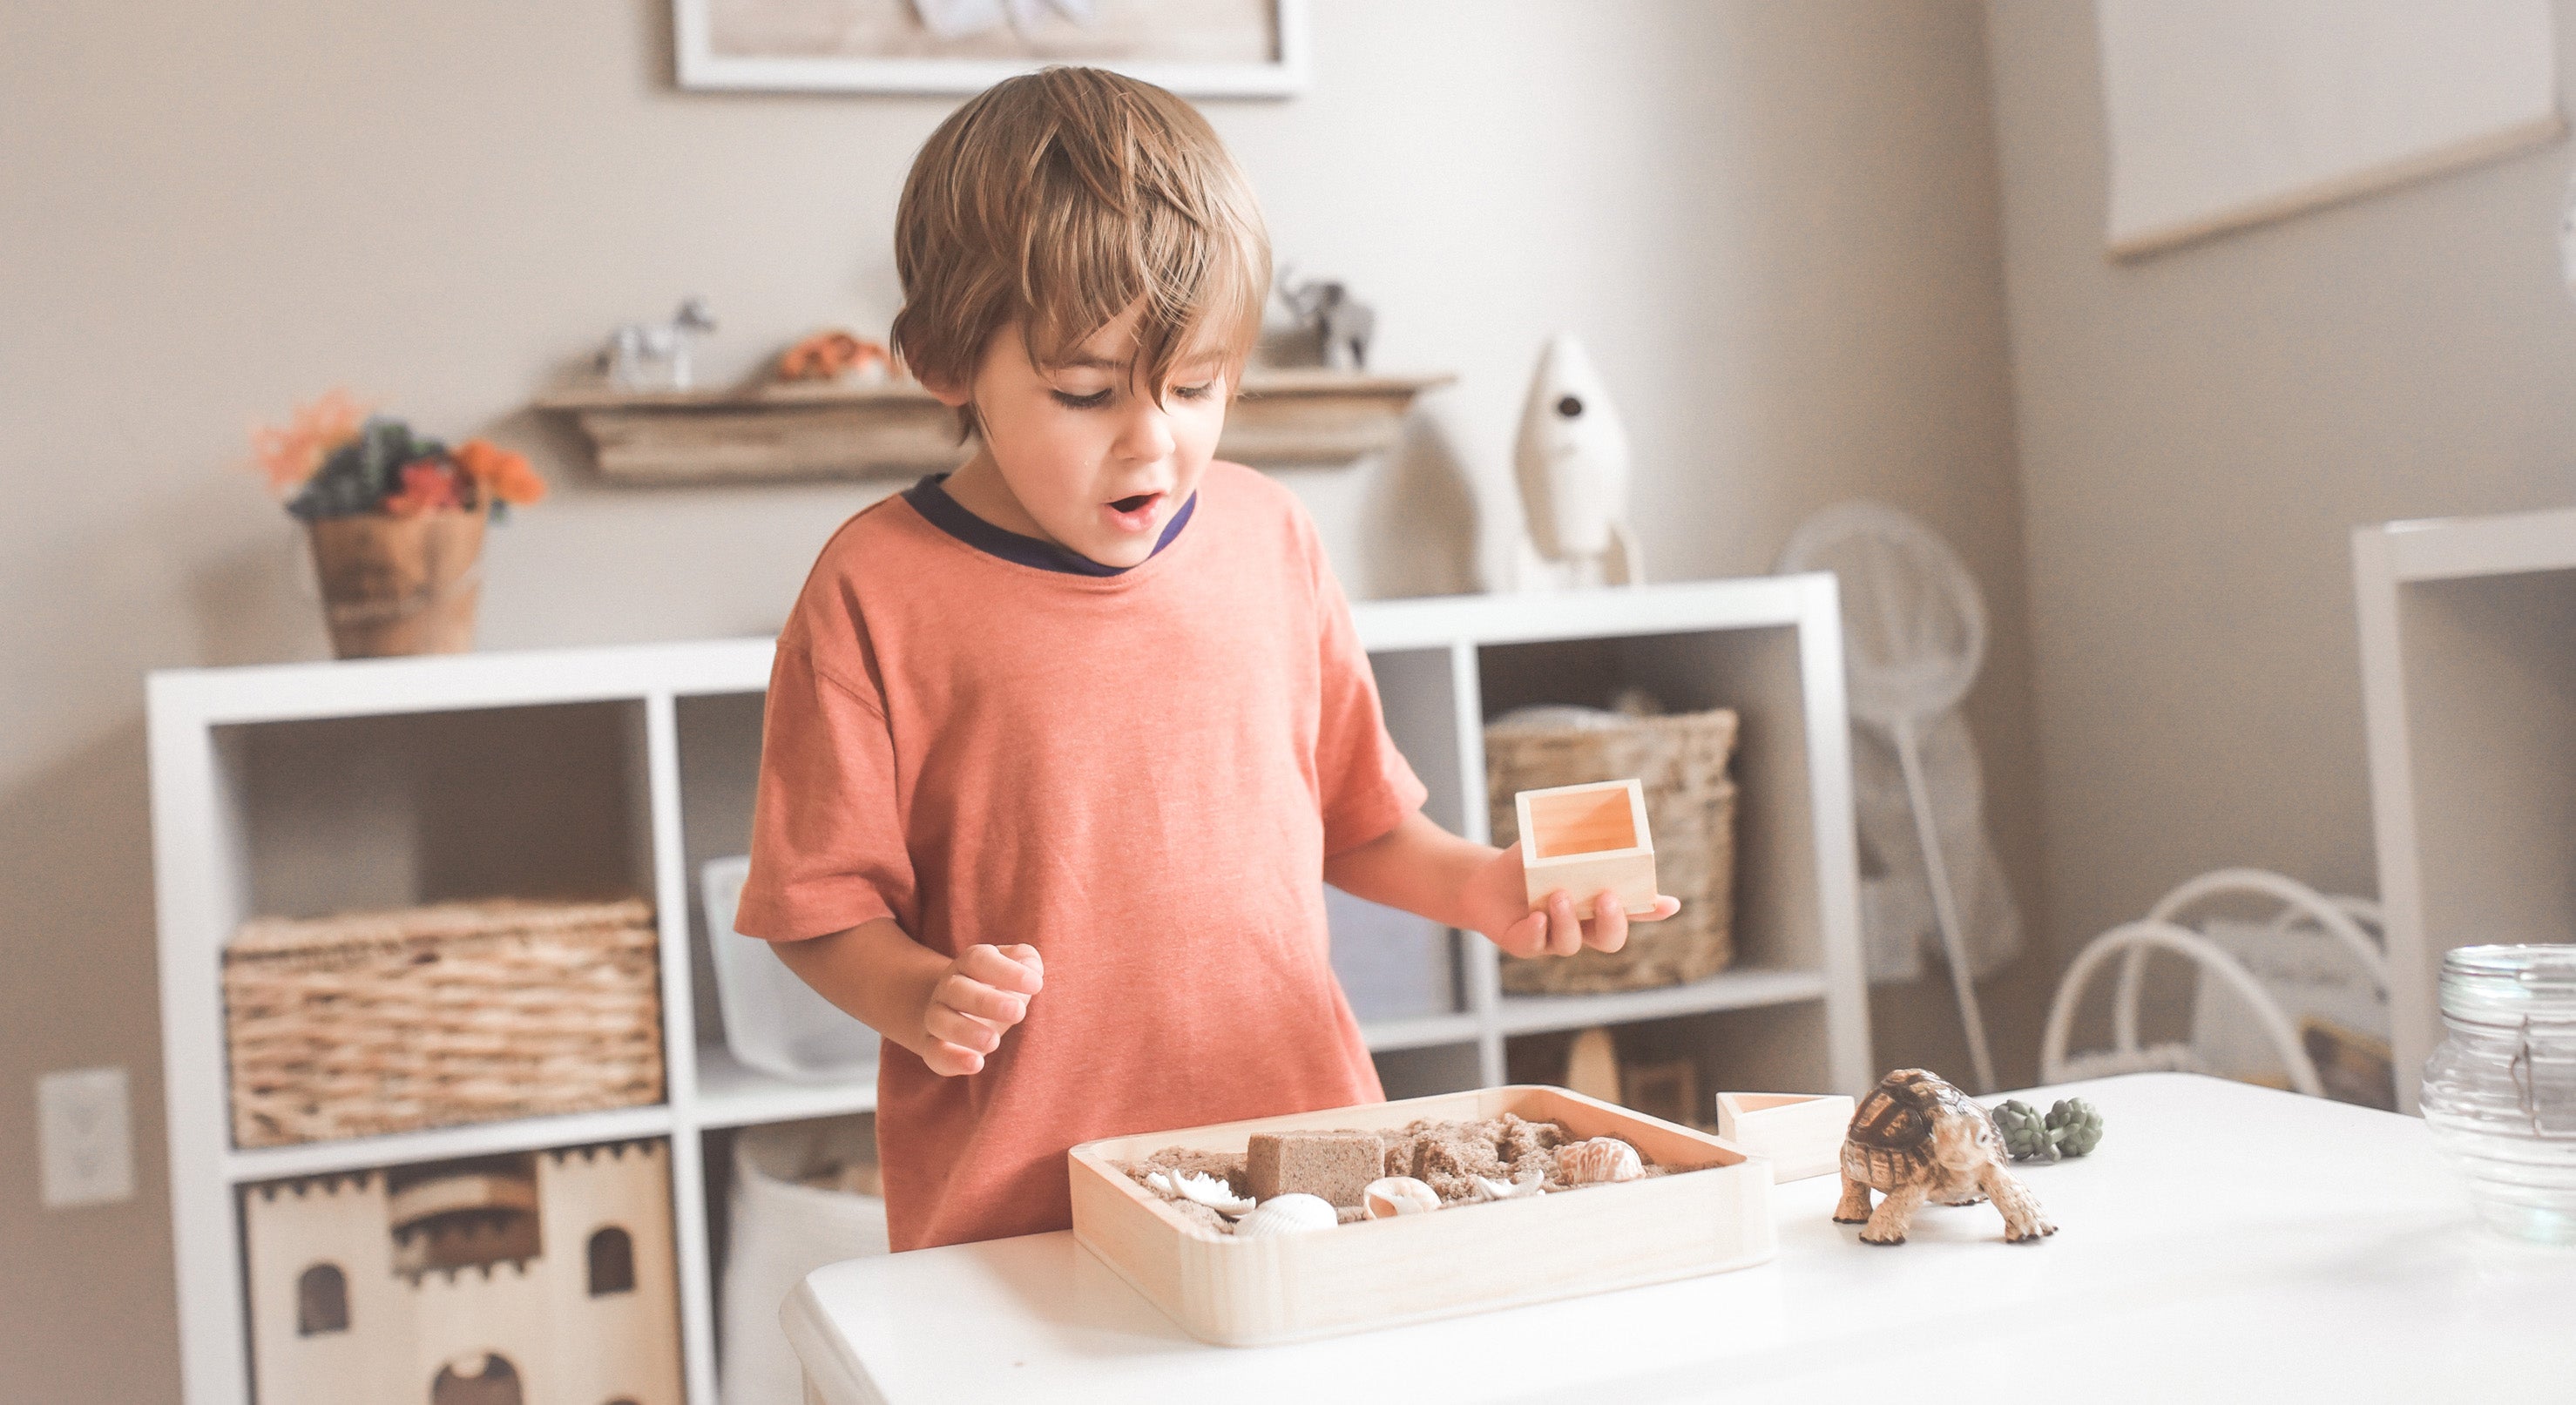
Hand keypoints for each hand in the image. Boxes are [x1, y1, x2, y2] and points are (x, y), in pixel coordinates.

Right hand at [918, 943, 1042, 1076]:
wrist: (961, 1009)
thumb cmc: (997, 987)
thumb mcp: (1013, 968)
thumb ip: (1026, 960)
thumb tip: (1033, 968)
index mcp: (968, 964)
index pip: (979, 960)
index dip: (1006, 971)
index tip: (1036, 984)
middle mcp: (948, 988)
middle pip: (957, 989)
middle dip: (986, 1001)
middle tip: (1018, 1012)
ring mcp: (937, 1017)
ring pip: (939, 1021)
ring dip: (966, 1032)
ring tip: (994, 1042)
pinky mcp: (934, 1046)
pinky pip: (934, 1053)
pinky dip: (952, 1060)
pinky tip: (976, 1064)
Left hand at [1460, 843, 1679, 958]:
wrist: (1487, 880)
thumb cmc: (1529, 863)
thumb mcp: (1553, 844)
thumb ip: (1577, 837)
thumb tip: (1599, 811)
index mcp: (1596, 903)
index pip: (1632, 910)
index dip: (1652, 910)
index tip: (1670, 903)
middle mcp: (1581, 926)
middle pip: (1610, 939)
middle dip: (1613, 922)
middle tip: (1606, 897)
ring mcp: (1553, 938)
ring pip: (1572, 944)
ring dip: (1568, 920)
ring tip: (1559, 894)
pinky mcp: (1524, 943)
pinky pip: (1535, 945)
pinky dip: (1538, 932)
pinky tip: (1537, 916)